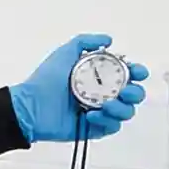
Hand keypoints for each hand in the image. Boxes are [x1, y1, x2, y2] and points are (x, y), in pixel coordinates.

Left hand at [11, 33, 147, 142]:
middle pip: (134, 95)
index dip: (137, 72)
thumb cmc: (45, 80)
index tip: (136, 72)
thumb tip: (108, 40)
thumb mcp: (64, 53)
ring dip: (121, 108)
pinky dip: (106, 122)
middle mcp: (103, 94)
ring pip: (126, 112)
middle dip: (134, 93)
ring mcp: (100, 112)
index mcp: (100, 76)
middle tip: (123, 92)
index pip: (129, 74)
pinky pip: (112, 128)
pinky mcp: (94, 128)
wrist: (30, 106)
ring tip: (104, 105)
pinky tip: (90, 116)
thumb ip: (85, 42)